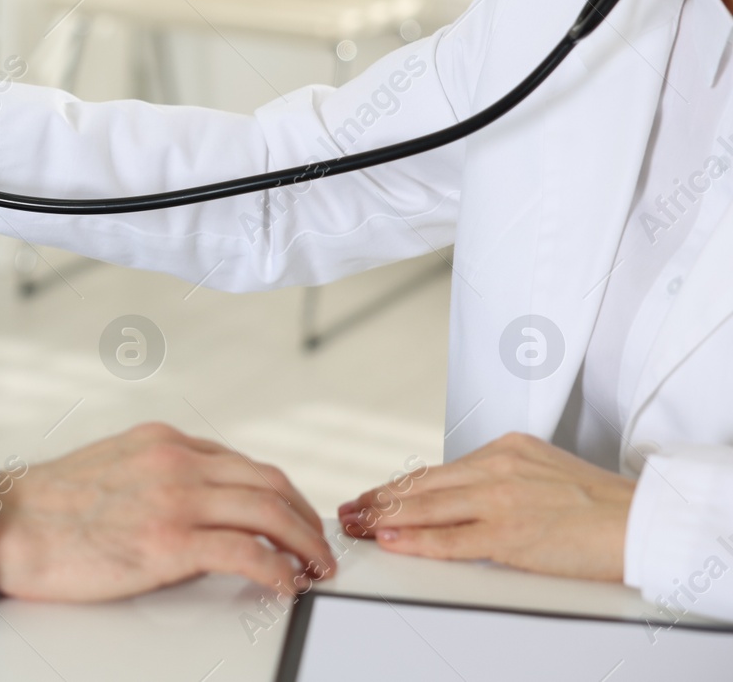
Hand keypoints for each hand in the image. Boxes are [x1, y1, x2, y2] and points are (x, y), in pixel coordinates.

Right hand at [0, 423, 335, 601]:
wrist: (3, 525)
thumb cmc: (45, 508)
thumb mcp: (110, 467)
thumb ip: (155, 476)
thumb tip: (194, 510)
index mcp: (162, 442)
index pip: (241, 462)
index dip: (278, 493)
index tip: (291, 517)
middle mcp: (176, 461)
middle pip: (268, 481)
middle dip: (304, 516)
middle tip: (319, 545)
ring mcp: (174, 499)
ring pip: (269, 512)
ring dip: (304, 543)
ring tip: (315, 568)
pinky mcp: (168, 543)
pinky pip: (247, 554)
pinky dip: (278, 570)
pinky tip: (285, 584)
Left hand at [337, 432, 634, 581]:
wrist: (640, 520)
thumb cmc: (600, 504)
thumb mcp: (543, 470)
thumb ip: (503, 477)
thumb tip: (468, 495)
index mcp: (505, 449)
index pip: (437, 471)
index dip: (399, 487)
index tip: (374, 495)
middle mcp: (496, 468)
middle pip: (421, 485)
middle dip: (379, 500)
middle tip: (349, 509)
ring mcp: (499, 500)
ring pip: (426, 508)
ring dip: (384, 518)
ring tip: (356, 525)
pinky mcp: (508, 534)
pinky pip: (450, 539)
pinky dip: (415, 540)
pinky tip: (390, 540)